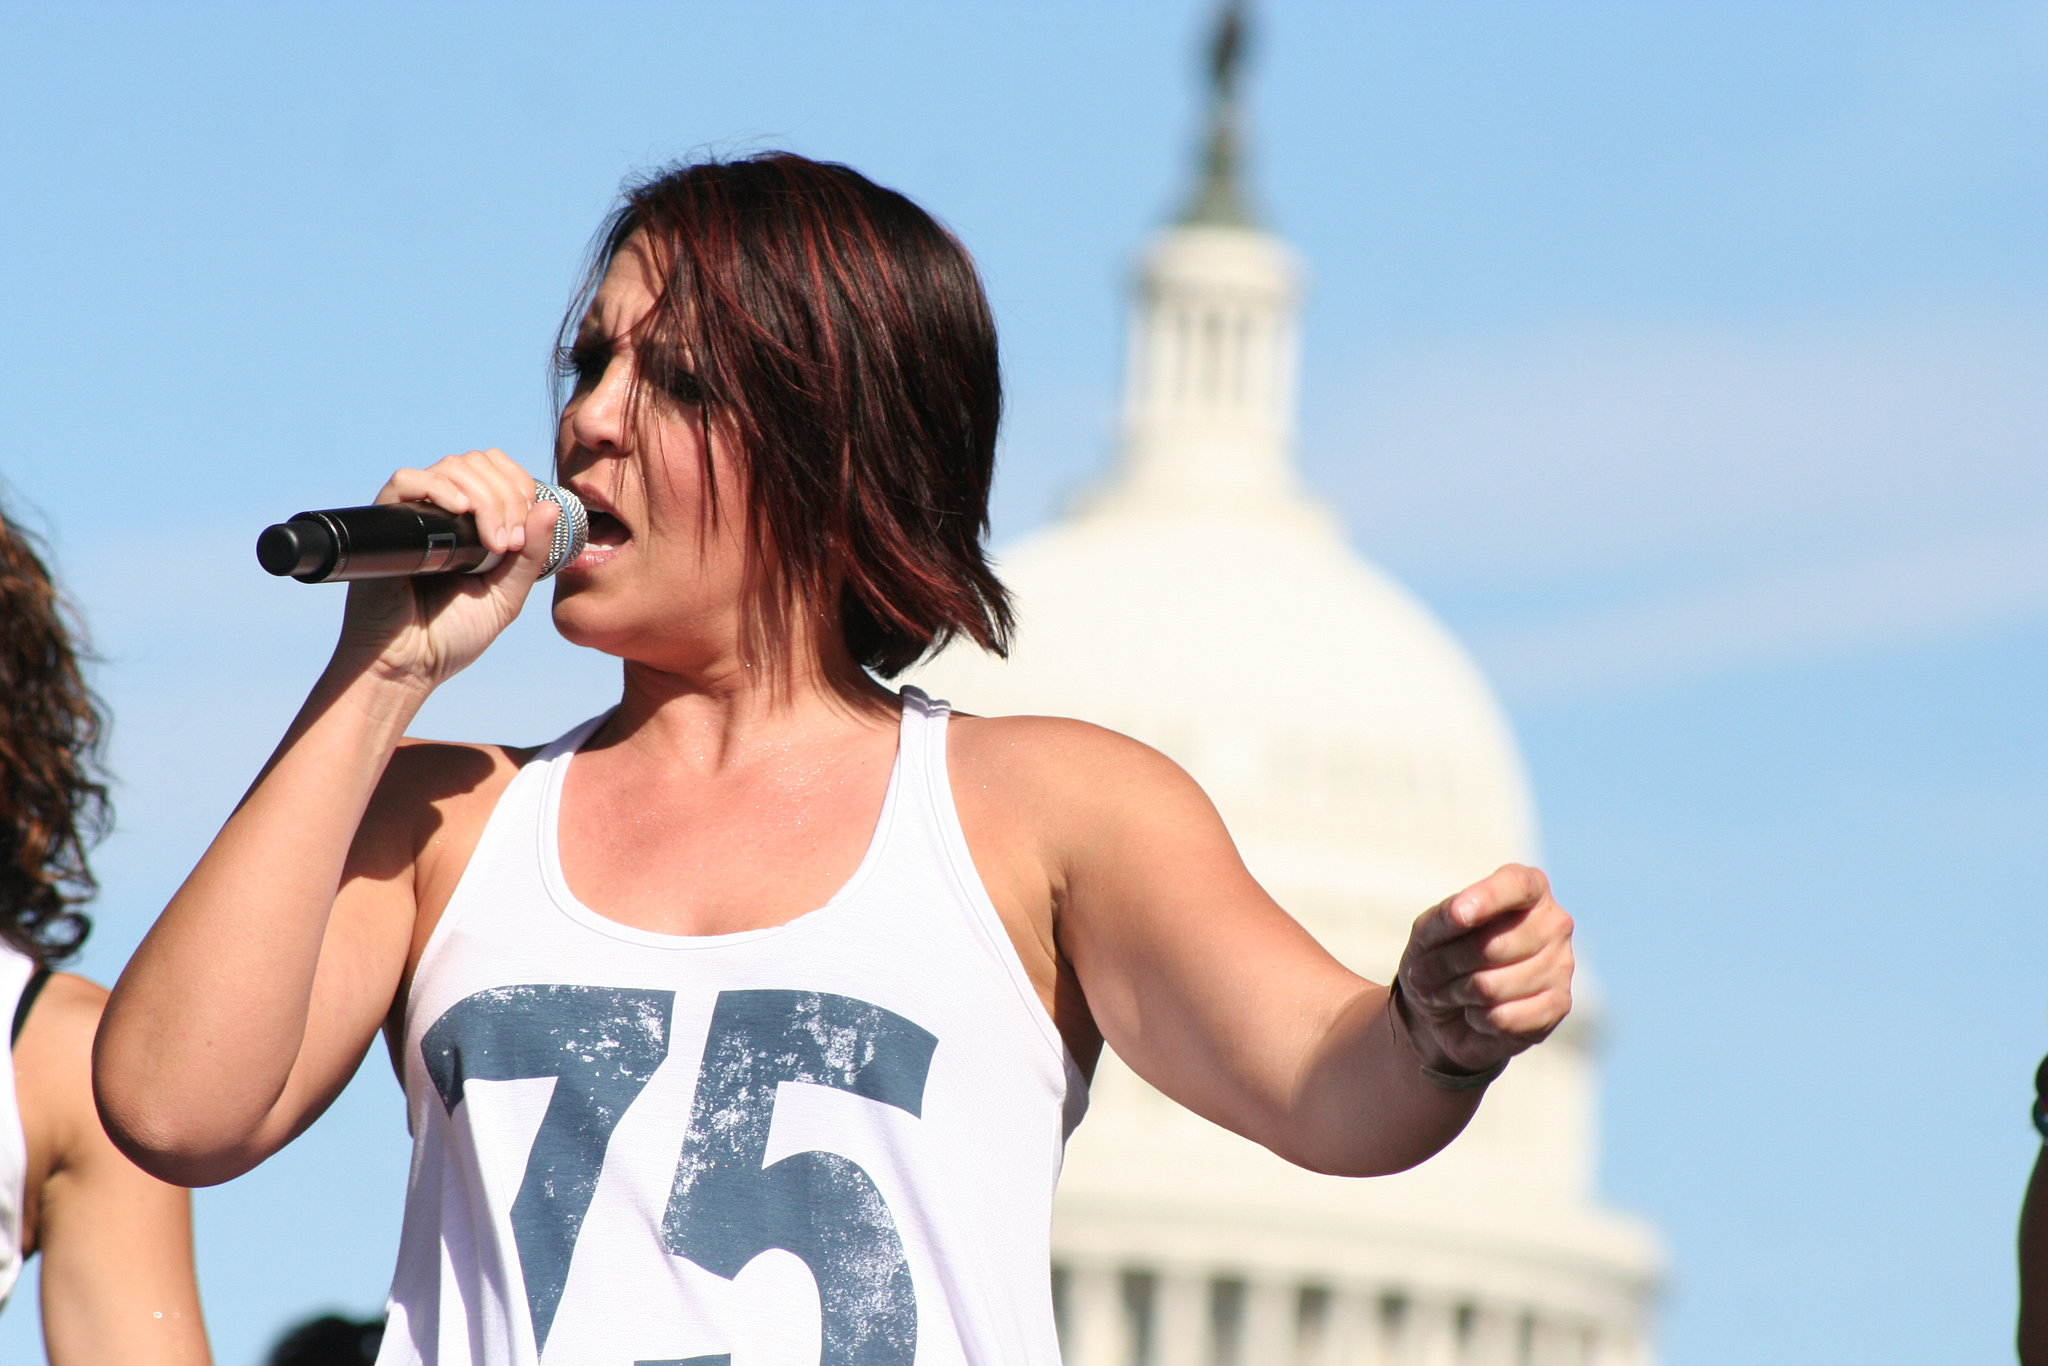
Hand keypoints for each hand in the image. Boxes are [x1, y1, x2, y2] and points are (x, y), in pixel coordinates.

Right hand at [330, 449, 560, 689]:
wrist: (408, 665)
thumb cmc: (454, 635)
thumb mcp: (507, 595)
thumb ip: (530, 555)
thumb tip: (550, 506)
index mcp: (472, 522)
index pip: (498, 471)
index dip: (519, 485)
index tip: (526, 529)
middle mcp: (443, 511)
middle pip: (479, 464)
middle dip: (507, 496)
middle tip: (509, 543)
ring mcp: (414, 514)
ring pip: (451, 467)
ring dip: (484, 497)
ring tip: (492, 543)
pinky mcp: (385, 523)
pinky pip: (405, 480)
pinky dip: (437, 487)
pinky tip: (459, 511)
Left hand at [1393, 864, 1574, 1075]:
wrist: (1446, 1011)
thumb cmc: (1440, 957)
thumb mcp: (1428, 931)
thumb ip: (1444, 917)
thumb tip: (1461, 912)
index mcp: (1527, 889)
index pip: (1517, 885)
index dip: (1487, 899)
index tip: (1458, 913)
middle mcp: (1553, 922)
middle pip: (1494, 946)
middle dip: (1446, 964)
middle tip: (1425, 974)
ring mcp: (1562, 965)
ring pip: (1493, 986)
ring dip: (1455, 994)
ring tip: (1448, 993)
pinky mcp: (1558, 1005)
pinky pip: (1504, 1018)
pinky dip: (1476, 1019)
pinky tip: (1475, 1013)